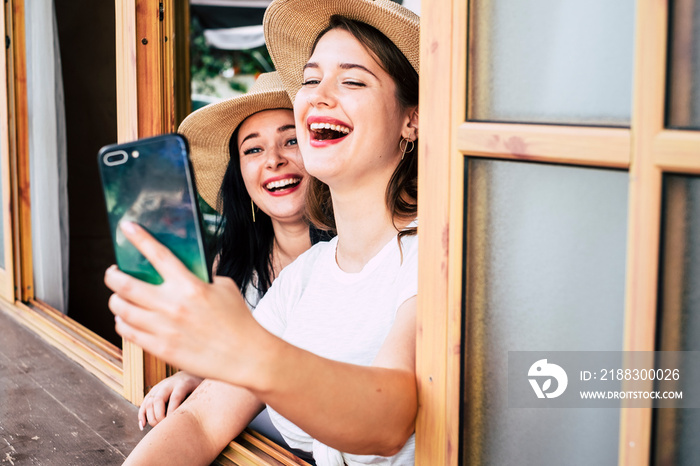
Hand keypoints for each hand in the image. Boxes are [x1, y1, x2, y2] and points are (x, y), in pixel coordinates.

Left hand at [104, 221, 270, 385]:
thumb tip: (178, 272)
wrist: (246, 356)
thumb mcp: (224, 287)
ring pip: (121, 309)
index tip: (126, 227)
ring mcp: (163, 329)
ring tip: (118, 296)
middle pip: (125, 285)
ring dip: (115, 299)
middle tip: (112, 272)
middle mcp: (172, 306)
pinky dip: (122, 322)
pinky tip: (126, 319)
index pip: (158, 255)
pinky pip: (128, 332)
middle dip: (112, 275)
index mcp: (190, 286)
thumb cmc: (238, 320)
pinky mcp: (160, 349)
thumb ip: (199, 278)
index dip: (139, 238)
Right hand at [138, 371, 203, 429]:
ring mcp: (159, 387)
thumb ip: (195, 402)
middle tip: (163, 427)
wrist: (189, 375)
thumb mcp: (199, 392)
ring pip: (149, 401)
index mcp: (182, 384)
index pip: (175, 397)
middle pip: (158, 399)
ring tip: (156, 428)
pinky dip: (142, 414)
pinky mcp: (153, 391)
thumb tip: (193, 420)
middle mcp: (168, 384)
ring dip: (150, 416)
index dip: (172, 412)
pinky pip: (144, 403)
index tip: (173, 423)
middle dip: (159, 416)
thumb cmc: (196, 387)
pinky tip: (143, 425)